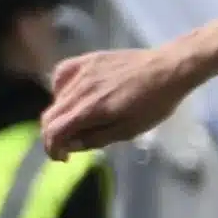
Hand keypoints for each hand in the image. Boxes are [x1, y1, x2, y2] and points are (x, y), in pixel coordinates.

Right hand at [42, 48, 197, 155]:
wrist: (167, 69)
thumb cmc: (154, 104)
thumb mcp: (129, 130)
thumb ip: (96, 138)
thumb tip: (70, 146)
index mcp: (91, 109)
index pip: (55, 130)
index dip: (52, 147)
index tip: (62, 158)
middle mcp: (80, 88)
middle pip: (50, 114)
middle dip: (53, 135)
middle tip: (66, 146)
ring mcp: (82, 70)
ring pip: (55, 96)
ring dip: (59, 114)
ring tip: (75, 122)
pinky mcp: (87, 59)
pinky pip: (62, 74)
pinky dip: (60, 89)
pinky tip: (73, 96)